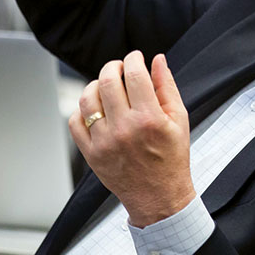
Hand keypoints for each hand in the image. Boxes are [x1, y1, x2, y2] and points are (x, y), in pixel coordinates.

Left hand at [68, 51, 195, 226]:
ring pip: (87, 99)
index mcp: (149, 119)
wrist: (159, 197)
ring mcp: (104, 142)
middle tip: (120, 68)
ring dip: (95, 85)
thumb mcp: (179, 120)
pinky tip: (96, 109)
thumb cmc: (171, 158)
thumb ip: (167, 87)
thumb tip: (158, 60)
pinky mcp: (91, 154)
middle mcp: (124, 129)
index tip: (136, 58)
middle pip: (107, 81)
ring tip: (106, 86)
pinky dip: (82, 110)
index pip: (134, 75)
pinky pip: (75, 122)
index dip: (134, 59)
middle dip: (113, 67)